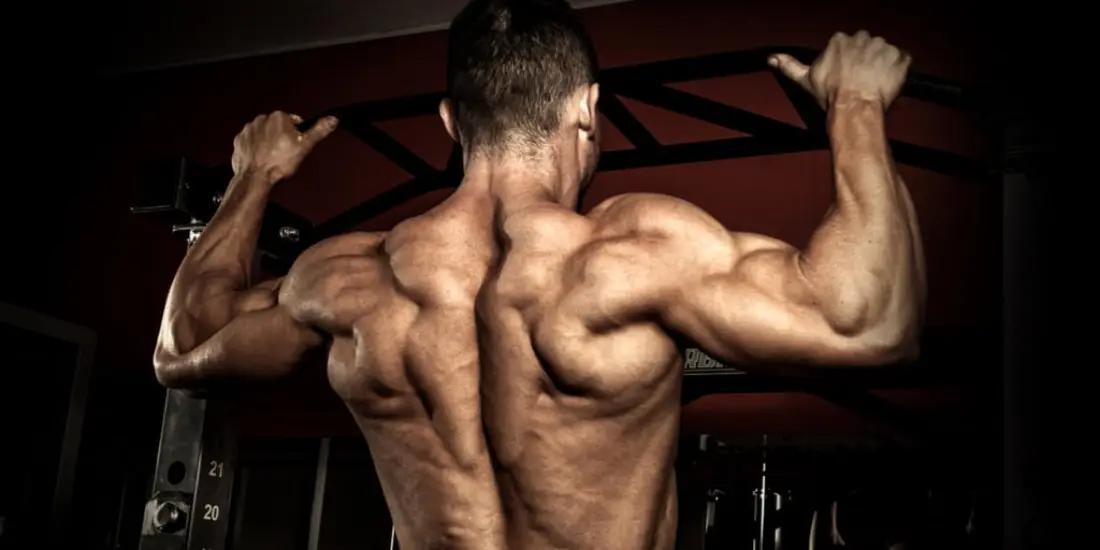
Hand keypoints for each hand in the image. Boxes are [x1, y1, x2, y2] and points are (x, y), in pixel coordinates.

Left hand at [231, 111, 338, 181]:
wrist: (255, 177)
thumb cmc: (281, 161)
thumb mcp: (304, 147)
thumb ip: (318, 130)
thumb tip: (334, 118)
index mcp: (279, 116)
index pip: (293, 121)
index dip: (296, 135)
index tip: (295, 147)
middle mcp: (261, 118)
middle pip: (276, 126)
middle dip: (280, 136)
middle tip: (284, 154)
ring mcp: (247, 129)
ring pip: (263, 133)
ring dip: (267, 141)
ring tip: (271, 157)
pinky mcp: (238, 140)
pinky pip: (250, 141)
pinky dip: (255, 147)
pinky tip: (260, 158)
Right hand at [770, 31, 910, 109]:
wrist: (855, 107)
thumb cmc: (831, 94)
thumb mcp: (806, 79)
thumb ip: (789, 65)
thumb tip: (771, 58)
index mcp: (840, 39)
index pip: (847, 44)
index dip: (848, 60)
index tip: (847, 73)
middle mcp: (863, 37)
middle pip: (866, 45)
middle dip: (866, 59)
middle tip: (861, 79)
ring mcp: (883, 46)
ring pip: (884, 52)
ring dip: (882, 64)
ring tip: (875, 82)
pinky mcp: (900, 57)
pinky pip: (903, 59)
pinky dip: (899, 69)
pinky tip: (889, 81)